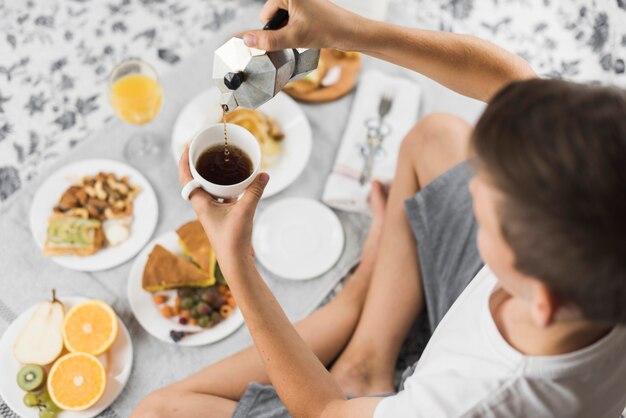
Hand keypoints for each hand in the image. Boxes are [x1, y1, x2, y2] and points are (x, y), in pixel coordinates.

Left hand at [178, 147, 268, 267]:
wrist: (234, 261)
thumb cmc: (233, 240)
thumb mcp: (245, 211)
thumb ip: (254, 191)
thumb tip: (264, 174)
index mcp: (200, 203)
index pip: (185, 178)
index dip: (184, 162)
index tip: (187, 146)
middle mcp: (202, 206)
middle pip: (194, 180)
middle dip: (197, 164)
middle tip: (204, 149)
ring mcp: (211, 211)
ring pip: (206, 188)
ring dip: (210, 175)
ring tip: (218, 160)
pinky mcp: (220, 215)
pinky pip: (218, 195)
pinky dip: (223, 185)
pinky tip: (234, 181)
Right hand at [243, 0, 360, 50]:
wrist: (350, 32)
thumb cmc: (327, 30)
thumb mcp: (294, 38)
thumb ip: (268, 40)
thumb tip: (247, 40)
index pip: (264, 15)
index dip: (274, 30)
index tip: (291, 33)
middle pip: (272, 17)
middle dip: (282, 29)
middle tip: (300, 33)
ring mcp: (299, 0)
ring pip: (281, 20)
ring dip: (289, 30)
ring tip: (306, 32)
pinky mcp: (305, 6)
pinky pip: (291, 19)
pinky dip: (296, 28)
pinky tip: (309, 30)